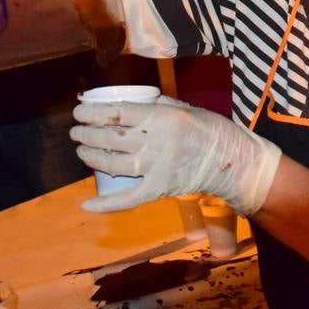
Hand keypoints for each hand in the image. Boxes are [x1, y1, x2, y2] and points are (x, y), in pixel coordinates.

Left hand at [71, 94, 280, 215]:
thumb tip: (128, 103)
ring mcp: (157, 168)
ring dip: (92, 157)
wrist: (233, 162)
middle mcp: (157, 142)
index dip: (93, 113)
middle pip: (112, 138)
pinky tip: (87, 205)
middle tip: (75, 132)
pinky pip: (128, 199)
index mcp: (164, 118)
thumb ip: (157, 106)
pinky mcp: (160, 189)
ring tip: (81, 150)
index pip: (118, 113)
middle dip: (87, 134)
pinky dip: (106, 204)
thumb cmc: (212, 130)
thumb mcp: (186, 108)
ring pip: (114, 164)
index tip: (79, 111)